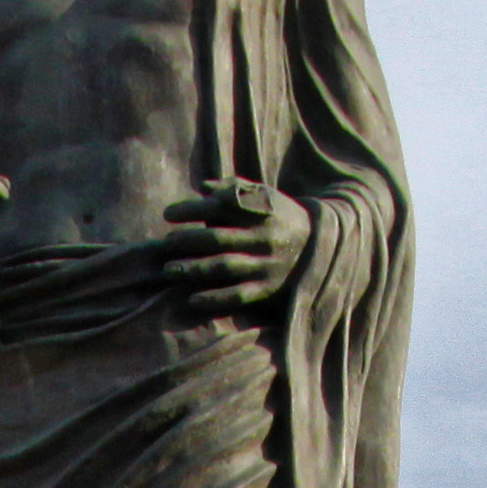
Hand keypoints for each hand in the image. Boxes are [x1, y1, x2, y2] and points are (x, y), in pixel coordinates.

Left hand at [156, 181, 306, 311]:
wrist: (321, 245)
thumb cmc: (281, 217)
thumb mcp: (265, 196)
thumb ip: (235, 188)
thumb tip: (202, 187)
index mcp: (261, 211)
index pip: (220, 207)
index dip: (192, 209)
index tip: (168, 214)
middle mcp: (264, 238)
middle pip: (218, 238)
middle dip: (188, 240)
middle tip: (165, 243)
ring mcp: (266, 265)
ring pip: (225, 267)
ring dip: (194, 269)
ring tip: (169, 270)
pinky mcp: (267, 288)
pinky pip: (238, 295)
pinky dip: (214, 299)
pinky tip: (192, 299)